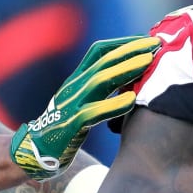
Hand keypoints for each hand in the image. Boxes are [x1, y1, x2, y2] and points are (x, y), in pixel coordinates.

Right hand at [11, 35, 159, 179]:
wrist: (36, 152)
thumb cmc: (66, 128)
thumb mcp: (83, 102)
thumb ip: (103, 89)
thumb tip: (133, 78)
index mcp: (77, 79)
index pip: (99, 51)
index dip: (124, 42)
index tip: (147, 40)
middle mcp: (73, 86)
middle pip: (103, 60)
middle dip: (130, 49)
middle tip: (156, 44)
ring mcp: (70, 104)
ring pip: (99, 80)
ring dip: (125, 69)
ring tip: (148, 62)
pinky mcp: (70, 125)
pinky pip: (93, 112)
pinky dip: (113, 105)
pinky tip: (132, 100)